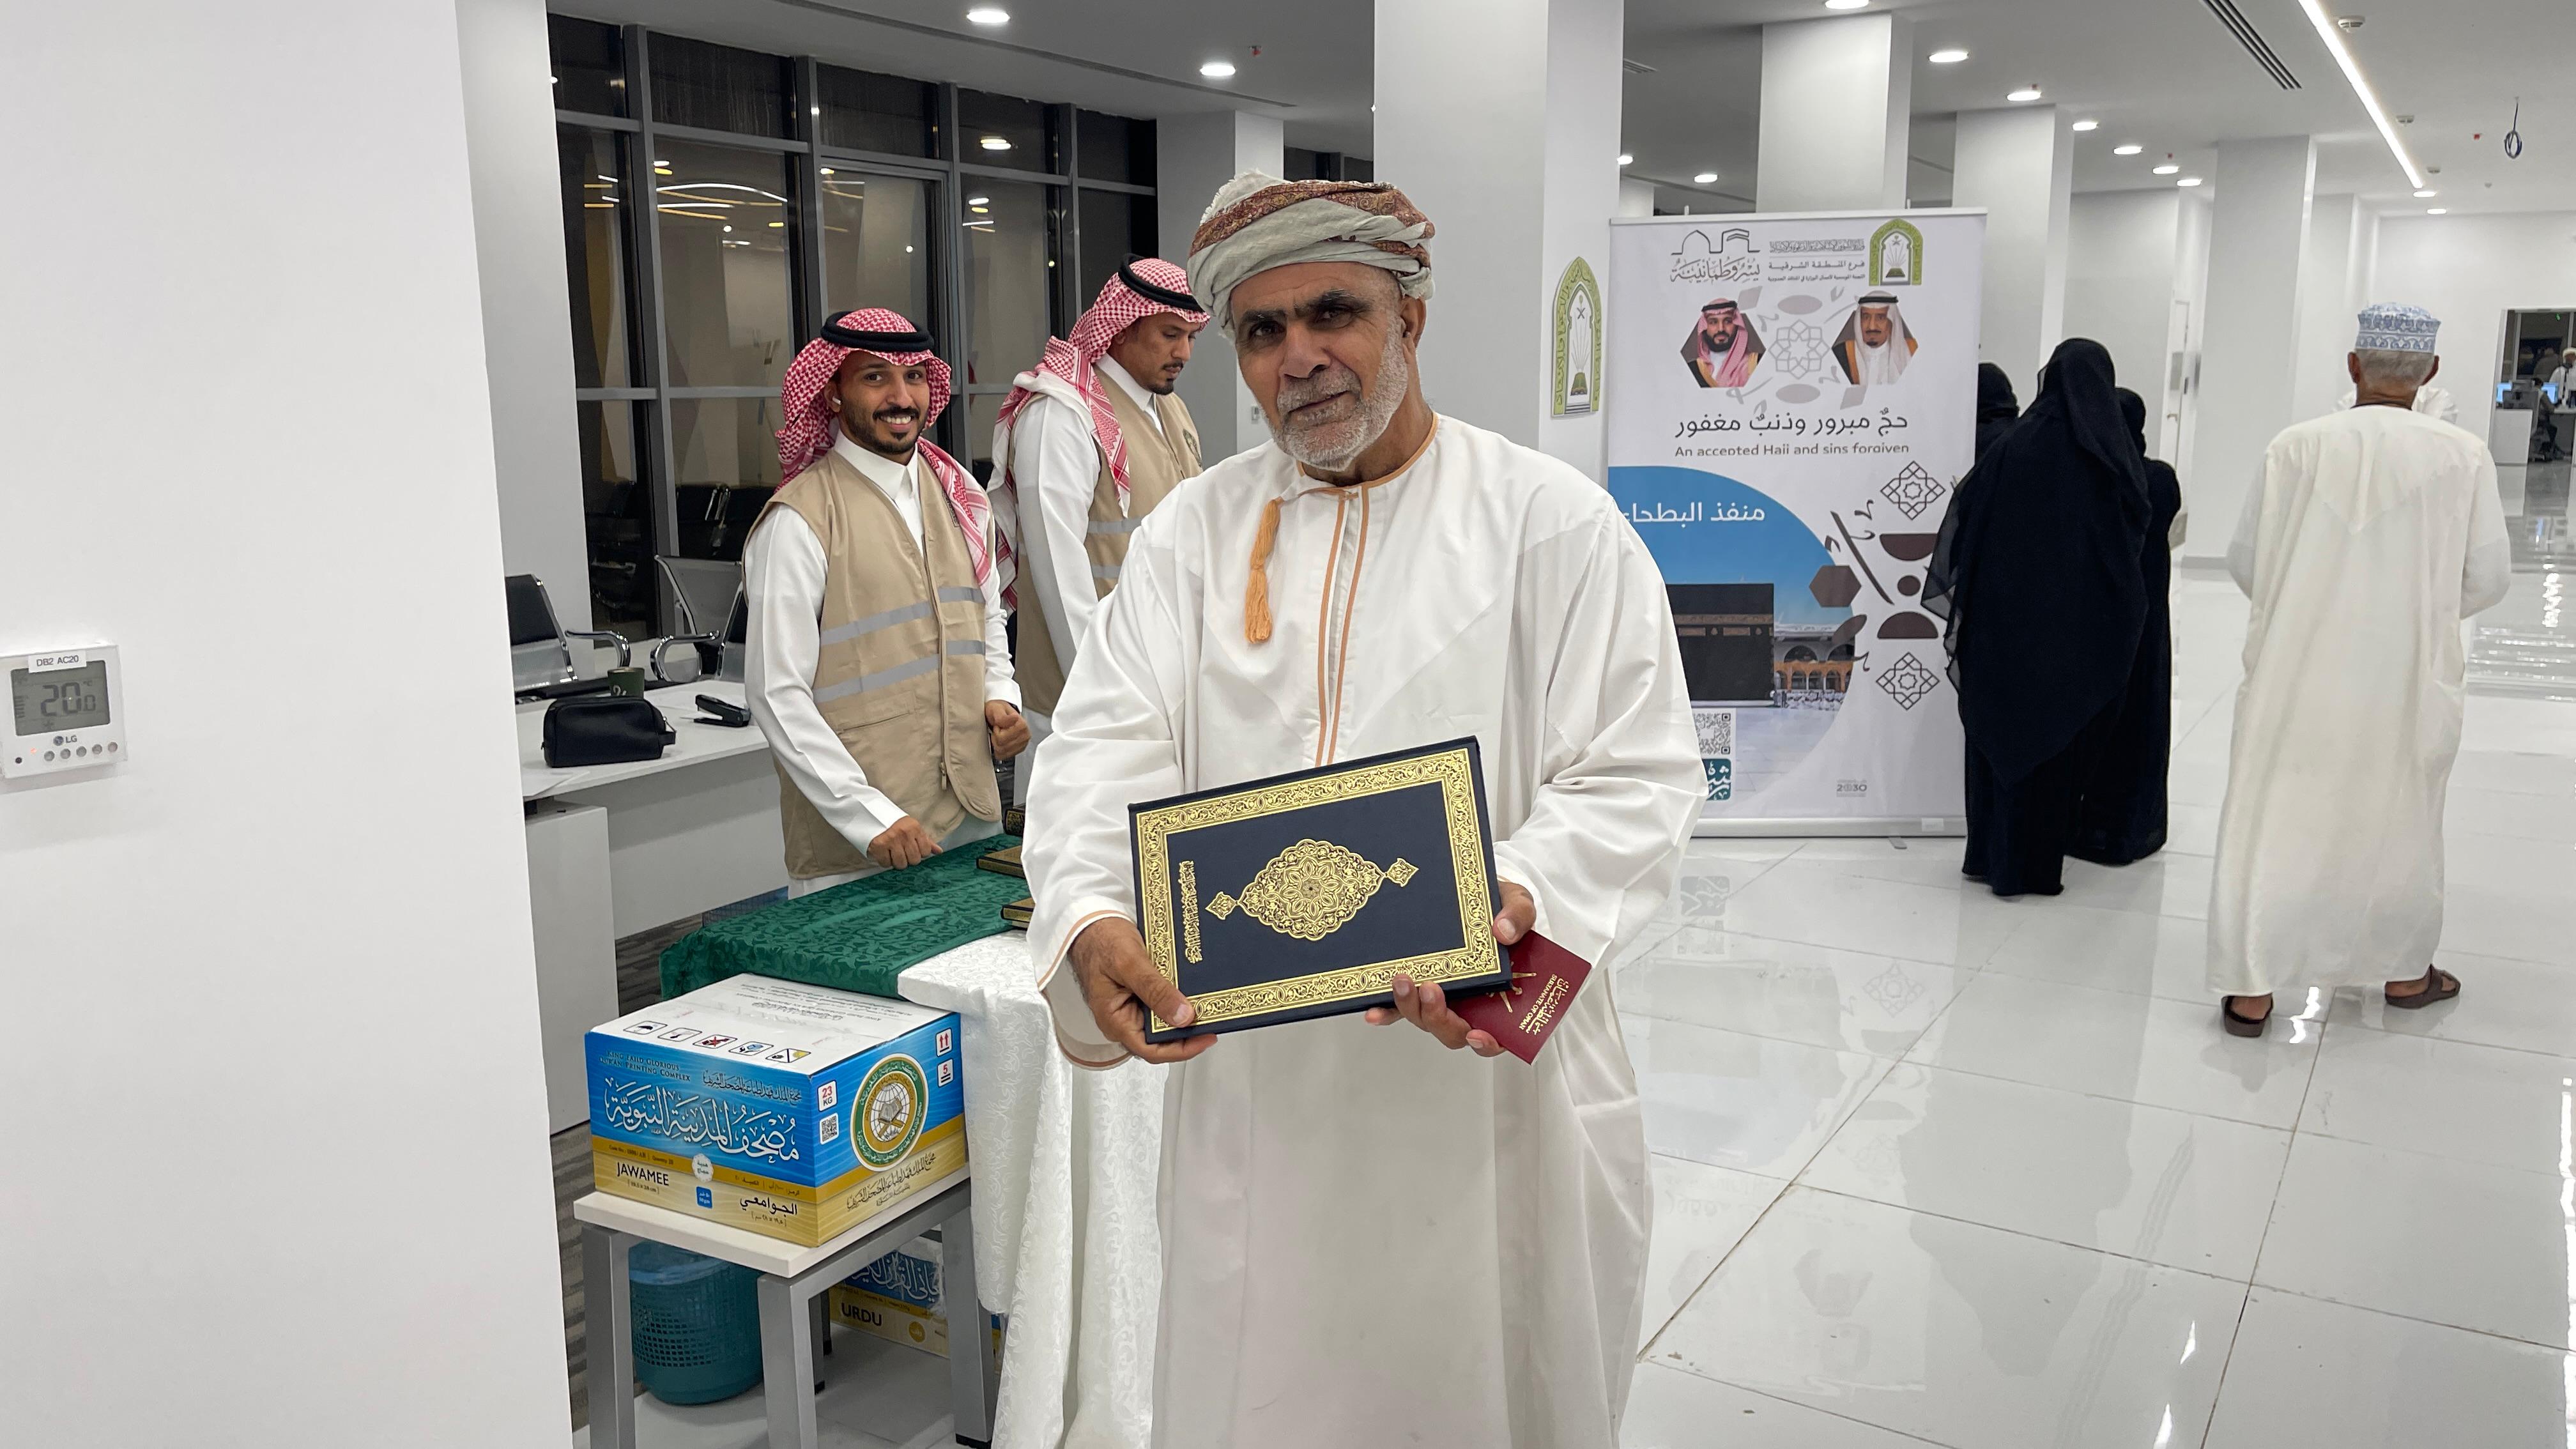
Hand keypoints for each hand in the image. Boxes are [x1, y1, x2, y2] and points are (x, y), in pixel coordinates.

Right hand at [867, 816, 941, 868]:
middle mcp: (904, 834)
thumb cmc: (894, 824)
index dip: (919, 853)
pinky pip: (886, 864)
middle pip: (914, 860)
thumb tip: (939, 852)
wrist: (870, 815)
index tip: (912, 849)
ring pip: (901, 864)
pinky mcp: (878, 846)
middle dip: (908, 859)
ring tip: (893, 853)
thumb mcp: (912, 828)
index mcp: (914, 828)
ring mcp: (890, 840)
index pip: (925, 851)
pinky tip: (884, 853)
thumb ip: (926, 840)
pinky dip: (885, 862)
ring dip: (896, 862)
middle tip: (901, 852)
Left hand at [986, 701, 1029, 759]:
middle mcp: (1025, 735)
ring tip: (999, 734)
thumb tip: (1014, 719)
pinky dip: (999, 750)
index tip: (998, 725)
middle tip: (998, 730)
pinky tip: (1000, 742)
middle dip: (996, 739)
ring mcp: (1022, 744)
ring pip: (1003, 752)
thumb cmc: (998, 711)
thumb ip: (1002, 716)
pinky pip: (1004, 756)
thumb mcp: (996, 709)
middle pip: (1003, 747)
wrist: (999, 713)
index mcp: (1022, 725)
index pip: (1002, 738)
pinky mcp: (1018, 750)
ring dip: (997, 744)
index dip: (996, 732)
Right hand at [1067, 917, 1217, 1064]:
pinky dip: (1177, 1000)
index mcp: (1115, 1021)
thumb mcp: (1130, 963)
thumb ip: (1155, 990)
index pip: (1152, 1050)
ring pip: (1163, 1022)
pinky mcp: (1138, 996)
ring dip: (1184, 1015)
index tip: (1207, 1037)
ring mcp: (1131, 1009)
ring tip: (1207, 1003)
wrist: (1091, 924)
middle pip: (1161, 1039)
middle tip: (1212, 1015)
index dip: (1182, 1049)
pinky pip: (1161, 1005)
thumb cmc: (1100, 941)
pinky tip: (1191, 991)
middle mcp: (1123, 1020)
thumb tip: (1182, 1017)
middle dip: (1188, 1031)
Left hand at [1365, 879, 1534, 1055]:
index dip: (1487, 1043)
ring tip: (1402, 980)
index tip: (1476, 1035)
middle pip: (1452, 1032)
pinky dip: (1386, 1011)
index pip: (1497, 1035)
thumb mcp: (1518, 903)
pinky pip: (1398, 1007)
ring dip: (1410, 1008)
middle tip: (1430, 989)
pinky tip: (1373, 1010)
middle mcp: (1468, 1004)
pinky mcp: (1415, 985)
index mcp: (1500, 995)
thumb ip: (1519, 916)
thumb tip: (1503, 932)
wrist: (1473, 893)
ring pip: (1424, 1020)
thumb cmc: (1500, 908)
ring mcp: (1440, 997)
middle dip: (1438, 1018)